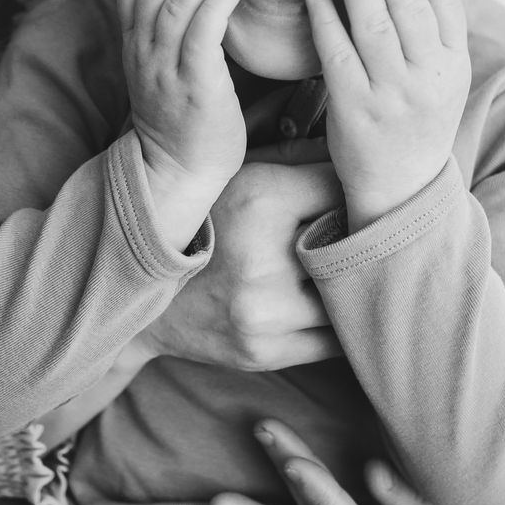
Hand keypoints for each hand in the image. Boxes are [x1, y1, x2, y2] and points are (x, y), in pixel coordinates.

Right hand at [118, 0, 248, 246]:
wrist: (177, 173)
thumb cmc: (183, 118)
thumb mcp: (164, 68)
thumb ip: (172, 31)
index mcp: (134, 44)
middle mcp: (143, 52)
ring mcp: (165, 68)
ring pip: (175, 1)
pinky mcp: (195, 86)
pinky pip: (201, 33)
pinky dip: (217, 2)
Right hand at [136, 159, 343, 370]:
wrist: (138, 298)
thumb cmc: (199, 224)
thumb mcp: (236, 174)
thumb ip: (296, 157)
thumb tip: (357, 151)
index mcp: (257, 200)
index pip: (341, 185)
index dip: (353, 184)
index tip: (357, 188)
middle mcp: (262, 260)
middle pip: (355, 239)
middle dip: (362, 232)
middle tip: (366, 227)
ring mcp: (264, 314)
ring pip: (350, 293)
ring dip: (356, 279)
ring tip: (351, 266)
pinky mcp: (265, 352)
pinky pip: (336, 338)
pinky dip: (342, 319)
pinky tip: (334, 303)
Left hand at [305, 0, 469, 227]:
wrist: (402, 188)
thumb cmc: (420, 119)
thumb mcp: (448, 76)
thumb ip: (442, 26)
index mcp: (455, 64)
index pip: (444, 1)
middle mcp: (428, 77)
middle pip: (408, 3)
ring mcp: (391, 93)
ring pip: (373, 22)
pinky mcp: (354, 109)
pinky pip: (338, 54)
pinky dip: (327, 19)